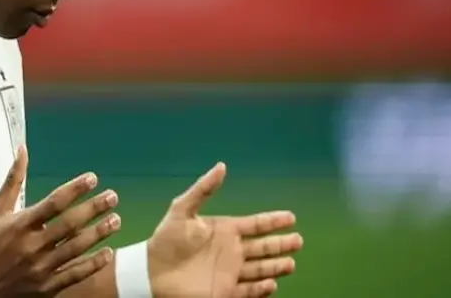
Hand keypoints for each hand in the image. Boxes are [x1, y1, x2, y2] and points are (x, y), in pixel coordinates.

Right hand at [0, 146, 121, 296]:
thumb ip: (13, 180)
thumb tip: (22, 149)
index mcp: (20, 224)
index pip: (53, 203)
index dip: (75, 189)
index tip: (92, 178)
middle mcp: (32, 245)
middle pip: (69, 224)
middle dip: (93, 209)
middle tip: (113, 196)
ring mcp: (41, 268)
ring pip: (76, 248)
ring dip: (99, 233)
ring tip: (116, 219)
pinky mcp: (48, 287)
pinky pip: (75, 274)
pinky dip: (93, 264)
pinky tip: (108, 252)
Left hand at [147, 163, 302, 297]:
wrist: (151, 270)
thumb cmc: (165, 238)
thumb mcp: (182, 209)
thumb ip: (203, 189)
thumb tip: (221, 166)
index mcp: (224, 230)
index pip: (255, 225)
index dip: (273, 221)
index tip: (291, 217)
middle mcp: (230, 251)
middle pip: (263, 247)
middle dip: (281, 244)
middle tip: (299, 240)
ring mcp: (229, 272)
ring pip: (260, 269)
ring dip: (275, 266)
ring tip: (291, 263)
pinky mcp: (224, 291)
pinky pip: (248, 291)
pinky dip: (261, 289)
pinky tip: (272, 284)